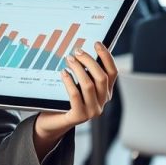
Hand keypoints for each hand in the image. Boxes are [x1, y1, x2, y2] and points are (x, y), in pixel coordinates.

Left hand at [34, 42, 117, 158]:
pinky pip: (75, 95)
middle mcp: (102, 102)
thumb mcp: (79, 84)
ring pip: (89, 85)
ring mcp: (92, 111)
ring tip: (68, 58)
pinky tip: (63, 72)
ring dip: (78, 69)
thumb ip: (85, 72)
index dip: (106, 57)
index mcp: (106, 92)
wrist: (53, 121)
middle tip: (77, 50)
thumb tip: (83, 50)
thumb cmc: (66, 98)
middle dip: (89, 61)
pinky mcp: (79, 116)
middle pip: (102, 77)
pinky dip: (69, 81)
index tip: (96, 43)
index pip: (113, 72)